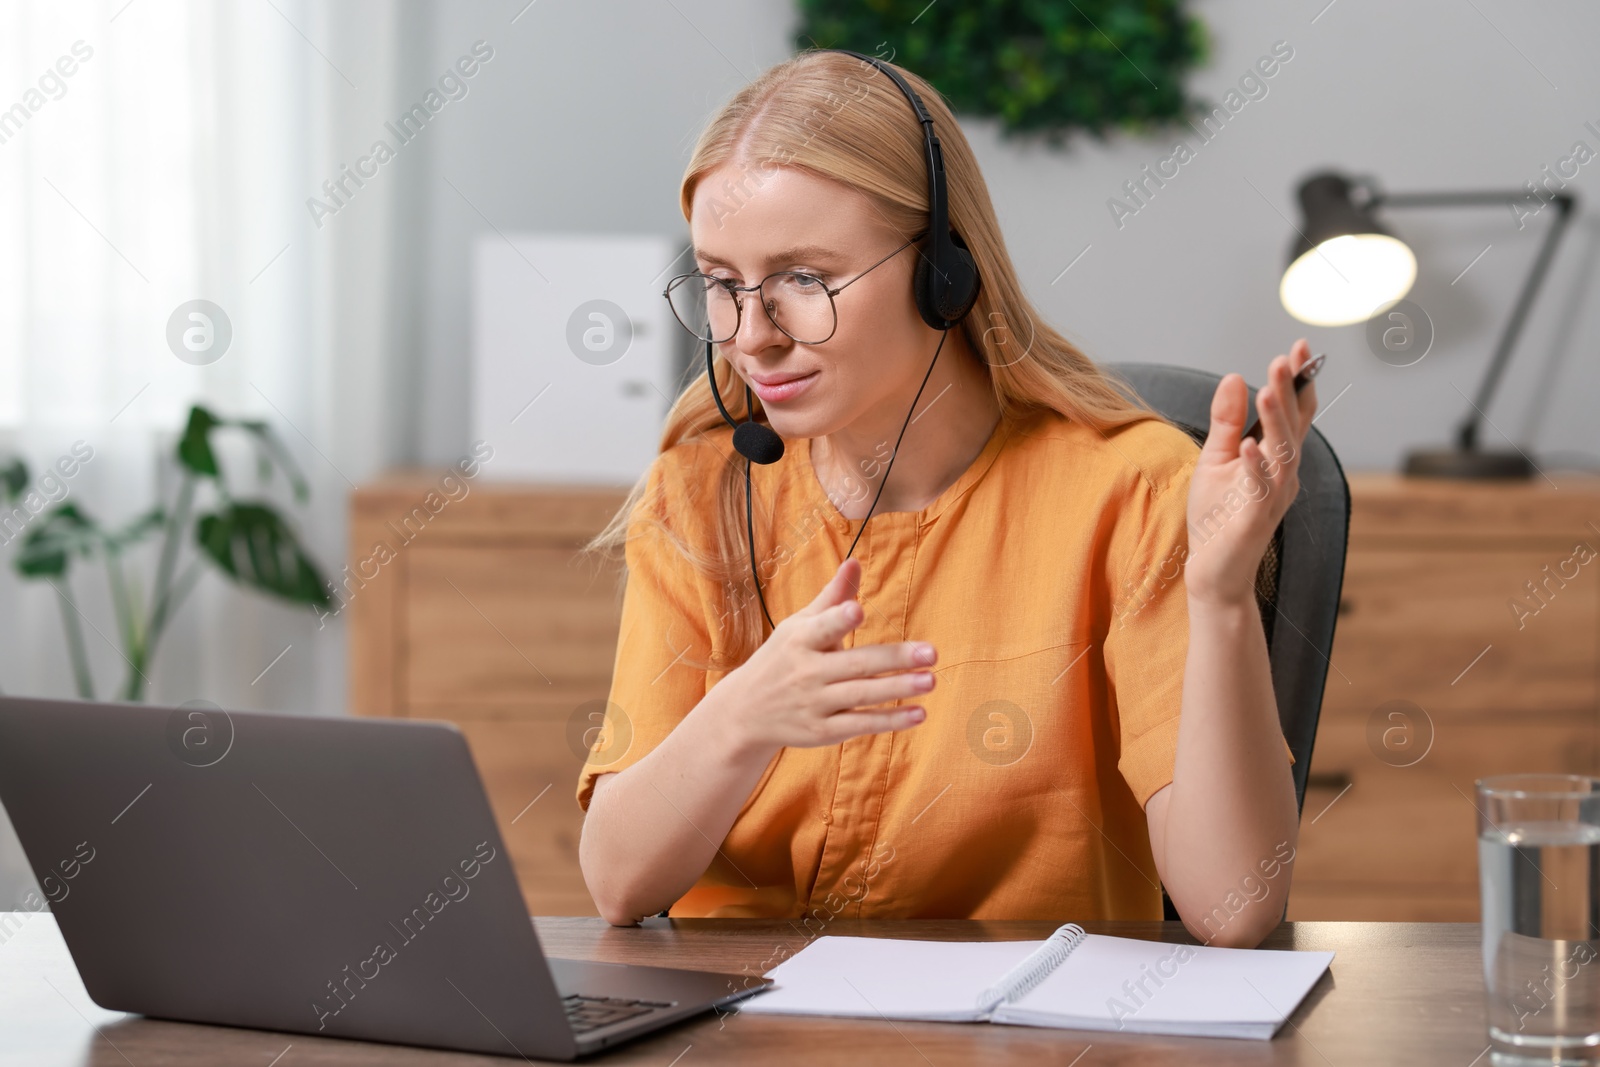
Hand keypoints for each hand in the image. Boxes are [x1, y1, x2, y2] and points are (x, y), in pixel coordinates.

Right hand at [711, 558, 935, 757]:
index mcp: (800, 639)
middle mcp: (806, 672)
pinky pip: (860, 724)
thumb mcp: (798, 625)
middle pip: (856, 664)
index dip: (839, 619)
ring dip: (898, 689)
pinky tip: (919, 713)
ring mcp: (814, 704)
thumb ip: (832, 597)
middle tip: (931, 652)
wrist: (744, 711)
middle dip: (894, 659)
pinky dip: (890, 720)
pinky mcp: (822, 732)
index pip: (822, 628)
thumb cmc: (781, 658)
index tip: (858, 610)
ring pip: (862, 695)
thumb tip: (855, 562)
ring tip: (931, 680)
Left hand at [1184, 339, 1318, 608]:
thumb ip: (1226, 421)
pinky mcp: (1255, 517)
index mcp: (1276, 458)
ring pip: (1283, 452)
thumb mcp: (1216, 459)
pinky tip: (1249, 445)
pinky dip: (1257, 466)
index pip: (1292, 413)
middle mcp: (1283, 474)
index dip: (1298, 382)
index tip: (1298, 349)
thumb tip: (1233, 377)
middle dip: (1290, 391)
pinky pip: (1260, 488)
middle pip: (1292, 426)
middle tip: (1285, 358)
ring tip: (1269, 388)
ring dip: (1276, 421)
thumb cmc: (1217, 516)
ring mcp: (1273, 496)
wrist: (1214, 569)